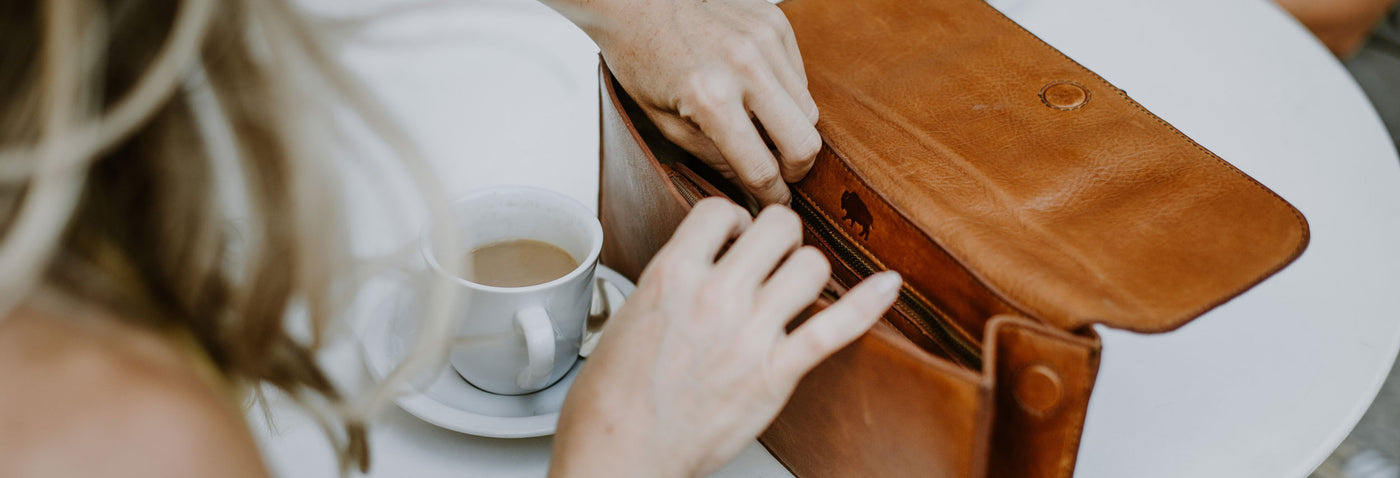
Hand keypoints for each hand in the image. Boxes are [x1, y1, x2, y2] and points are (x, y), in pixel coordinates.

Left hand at [544, 0, 820, 204]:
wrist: (635, 0)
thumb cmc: (641, 59)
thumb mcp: (663, 122)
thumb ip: (712, 157)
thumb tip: (751, 186)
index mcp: (711, 98)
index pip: (761, 168)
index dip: (771, 197)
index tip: (774, 203)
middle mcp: (745, 67)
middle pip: (805, 142)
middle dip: (796, 169)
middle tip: (779, 173)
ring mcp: (764, 41)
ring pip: (808, 110)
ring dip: (790, 129)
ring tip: (760, 128)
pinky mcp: (774, 23)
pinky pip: (800, 76)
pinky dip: (785, 93)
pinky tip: (755, 90)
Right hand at [549, 198, 900, 476]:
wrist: (618, 455)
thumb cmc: (611, 400)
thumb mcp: (629, 316)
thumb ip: (672, 282)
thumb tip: (699, 263)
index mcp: (671, 276)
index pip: (721, 210)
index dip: (734, 220)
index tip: (735, 237)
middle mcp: (714, 297)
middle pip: (778, 227)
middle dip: (778, 238)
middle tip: (770, 260)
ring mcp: (749, 335)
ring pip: (811, 265)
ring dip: (806, 272)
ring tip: (792, 290)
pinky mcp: (774, 375)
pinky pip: (834, 327)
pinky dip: (868, 303)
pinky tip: (888, 285)